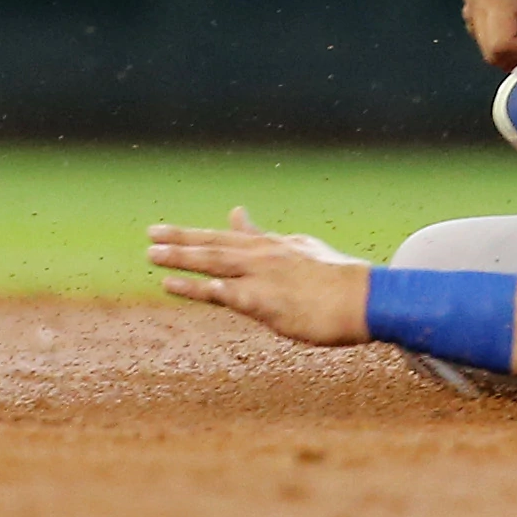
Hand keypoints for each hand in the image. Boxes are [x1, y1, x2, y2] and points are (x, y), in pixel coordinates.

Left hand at [147, 207, 371, 345]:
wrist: (366, 297)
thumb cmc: (338, 278)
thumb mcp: (301, 249)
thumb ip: (267, 238)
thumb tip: (242, 215)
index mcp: (273, 247)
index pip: (227, 241)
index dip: (194, 236)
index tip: (165, 231)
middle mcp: (264, 256)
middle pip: (213, 246)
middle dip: (179, 241)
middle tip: (150, 235)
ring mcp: (265, 277)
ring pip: (216, 265)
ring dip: (183, 260)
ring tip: (154, 256)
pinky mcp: (270, 301)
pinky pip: (233, 296)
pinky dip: (211, 289)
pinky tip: (188, 287)